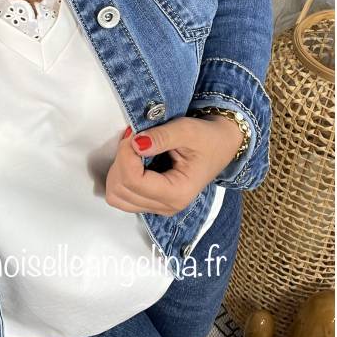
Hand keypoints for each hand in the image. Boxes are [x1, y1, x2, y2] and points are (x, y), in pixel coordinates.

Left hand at [105, 115, 243, 215]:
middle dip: (121, 161)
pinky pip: (122, 194)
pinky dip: (121, 175)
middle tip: (134, 140)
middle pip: (120, 191)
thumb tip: (135, 144)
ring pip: (116, 196)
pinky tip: (134, 160)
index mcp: (177, 193)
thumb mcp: (187, 130)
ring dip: (118, 169)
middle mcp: (166, 206)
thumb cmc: (207, 138)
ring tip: (134, 150)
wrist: (220, 145)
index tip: (133, 134)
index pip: (133, 180)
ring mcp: (157, 206)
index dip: (125, 154)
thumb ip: (161, 136)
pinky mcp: (150, 201)